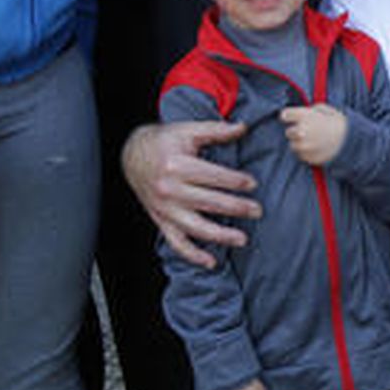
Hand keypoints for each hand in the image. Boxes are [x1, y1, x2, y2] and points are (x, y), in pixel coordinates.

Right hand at [122, 122, 261, 268]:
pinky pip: (177, 243)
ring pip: (195, 227)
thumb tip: (243, 127)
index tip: (252, 184)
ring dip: (220, 236)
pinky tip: (211, 262)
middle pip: (208, 203)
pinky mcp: (161, 221)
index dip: (235, 181)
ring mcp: (164, 209)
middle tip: (257, 210)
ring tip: (242, 239)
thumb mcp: (188, 130)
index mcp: (177, 166)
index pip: (213, 177)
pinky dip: (193, 255)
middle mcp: (169, 190)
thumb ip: (216, 130)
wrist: (133, 155)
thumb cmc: (164, 142)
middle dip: (236, 208)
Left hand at [280, 104, 346, 165]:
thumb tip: (306, 111)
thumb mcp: (328, 110)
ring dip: (300, 143)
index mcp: (305, 116)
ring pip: (294, 146)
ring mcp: (304, 147)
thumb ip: (313, 109)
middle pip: (288, 132)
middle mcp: (301, 132)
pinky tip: (317, 148)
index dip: (288, 116)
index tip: (290, 118)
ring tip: (314, 141)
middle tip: (305, 131)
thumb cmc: (340, 125)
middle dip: (294, 131)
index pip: (285, 115)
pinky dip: (307, 153)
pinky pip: (302, 156)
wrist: (351, 143)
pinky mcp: (308, 158)